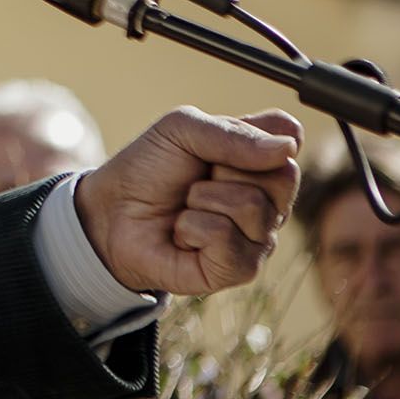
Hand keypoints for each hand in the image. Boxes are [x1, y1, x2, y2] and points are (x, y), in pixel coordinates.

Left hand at [74, 106, 302, 297]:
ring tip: (185, 206)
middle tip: (196, 177)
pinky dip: (194, 228)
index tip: (213, 143)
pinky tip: (183, 232)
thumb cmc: (149, 168)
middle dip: (225, 168)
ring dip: (203, 199)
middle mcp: (270, 201)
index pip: (289, 139)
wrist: (110, 211)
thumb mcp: (181, 129)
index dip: (250, 136)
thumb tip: (288, 149)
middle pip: (282, 175)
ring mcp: (259, 237)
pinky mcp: (240, 269)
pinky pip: (231, 242)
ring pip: (254, 208)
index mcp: (263, 162)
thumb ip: (233, 132)